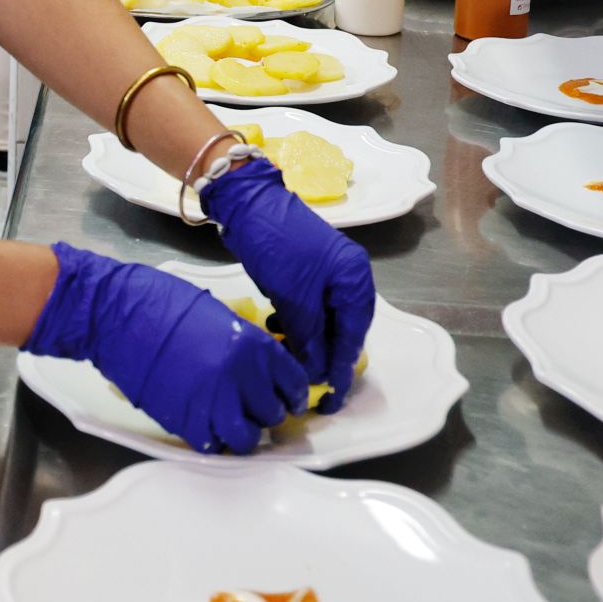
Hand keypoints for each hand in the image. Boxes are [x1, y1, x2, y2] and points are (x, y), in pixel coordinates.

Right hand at [25, 242, 310, 453]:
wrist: (118, 314)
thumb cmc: (164, 303)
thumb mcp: (219, 315)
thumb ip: (244, 344)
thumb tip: (260, 367)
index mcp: (253, 346)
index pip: (293, 382)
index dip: (294, 393)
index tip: (289, 397)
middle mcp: (241, 378)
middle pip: (273, 413)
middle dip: (267, 411)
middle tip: (255, 406)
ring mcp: (213, 403)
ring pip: (247, 438)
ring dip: (244, 432)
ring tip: (233, 421)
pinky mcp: (184, 422)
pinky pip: (213, 445)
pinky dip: (214, 439)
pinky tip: (208, 425)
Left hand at [200, 157, 374, 411]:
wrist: (248, 203)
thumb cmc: (278, 245)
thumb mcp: (294, 296)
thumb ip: (308, 337)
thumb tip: (315, 373)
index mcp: (354, 280)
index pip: (353, 335)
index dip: (339, 368)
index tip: (329, 398)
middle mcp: (346, 277)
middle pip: (340, 329)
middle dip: (322, 356)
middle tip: (306, 385)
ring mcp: (324, 274)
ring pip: (320, 321)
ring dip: (305, 340)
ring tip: (285, 353)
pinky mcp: (303, 274)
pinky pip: (305, 308)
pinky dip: (294, 323)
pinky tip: (276, 328)